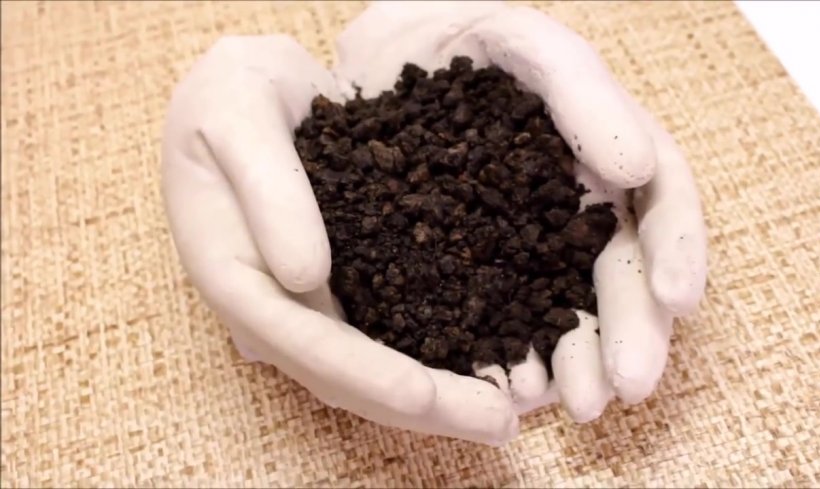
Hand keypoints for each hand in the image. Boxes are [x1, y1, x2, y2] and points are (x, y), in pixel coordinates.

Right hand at [160, 35, 518, 445]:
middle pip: (341, 376)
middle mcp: (267, 307)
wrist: (247, 93)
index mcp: (231, 274)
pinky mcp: (335, 290)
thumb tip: (305, 275)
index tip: (426, 395)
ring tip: (504, 414)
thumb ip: (268, 189)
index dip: (365, 373)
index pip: (300, 340)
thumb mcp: (237, 112)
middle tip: (499, 425)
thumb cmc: (233, 94)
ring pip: (366, 371)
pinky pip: (384, 336)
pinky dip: (431, 360)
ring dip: (433, 399)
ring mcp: (300, 306)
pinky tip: (485, 365)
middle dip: (419, 407)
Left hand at [334, 1, 707, 420]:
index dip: (675, 254)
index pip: (659, 208)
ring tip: (573, 404)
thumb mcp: (521, 43)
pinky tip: (506, 389)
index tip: (677, 299)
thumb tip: (636, 170)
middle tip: (624, 387)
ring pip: (565, 312)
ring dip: (578, 362)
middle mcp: (570, 211)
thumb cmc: (455, 39)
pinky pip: (495, 323)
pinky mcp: (465, 275)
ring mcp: (519, 249)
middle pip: (618, 276)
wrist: (366, 67)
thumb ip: (582, 91)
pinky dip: (507, 359)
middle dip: (631, 333)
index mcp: (600, 156)